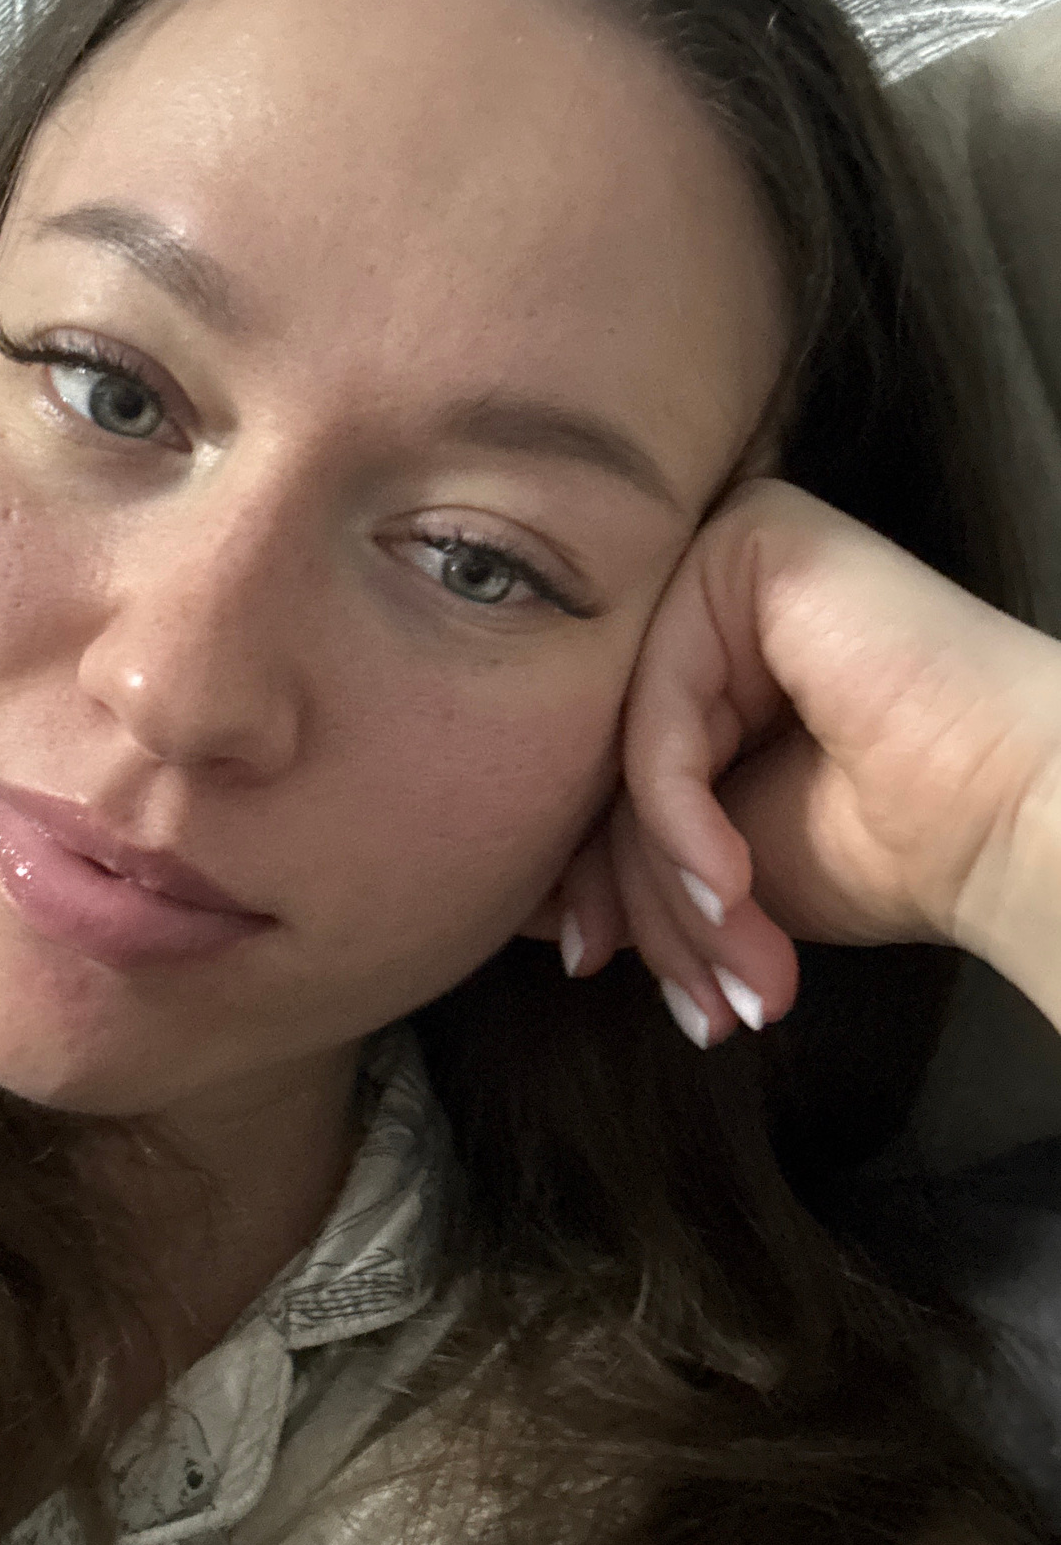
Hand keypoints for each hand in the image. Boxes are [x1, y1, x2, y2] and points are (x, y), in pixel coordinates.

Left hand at [557, 479, 1060, 1045]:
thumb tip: (532, 912)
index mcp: (695, 652)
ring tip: (736, 972)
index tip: (595, 968)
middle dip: (645, 901)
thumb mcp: (717, 864)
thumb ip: (627, 855)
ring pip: (629, 744)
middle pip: (608, 757)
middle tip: (696, 1002)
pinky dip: (684, 816)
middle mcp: (700, 592)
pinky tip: (736, 890)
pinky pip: (664, 705)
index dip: (595, 880)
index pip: (598, 764)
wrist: (1016, 824)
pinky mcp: (755, 542)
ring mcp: (724, 557)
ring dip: (678, 885)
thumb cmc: (891, 846)